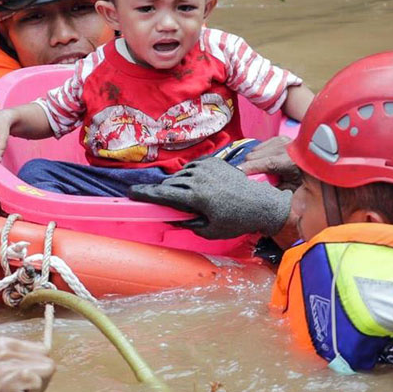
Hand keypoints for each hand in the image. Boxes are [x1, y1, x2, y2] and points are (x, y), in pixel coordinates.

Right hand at [0, 337, 55, 391]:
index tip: (19, 379)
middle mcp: (1, 349)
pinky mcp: (5, 383)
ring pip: (46, 369)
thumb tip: (47, 349)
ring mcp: (1, 366)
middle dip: (39, 376)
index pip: (42, 349)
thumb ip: (19, 357)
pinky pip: (36, 381)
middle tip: (17, 388)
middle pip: (47, 359)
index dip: (37, 367)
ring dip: (36, 386)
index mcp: (0, 342)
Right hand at [128, 157, 292, 238]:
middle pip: (169, 183)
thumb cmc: (236, 221)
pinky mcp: (214, 161)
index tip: (131, 193)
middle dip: (163, 192)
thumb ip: (187, 223)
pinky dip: (189, 175)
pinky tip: (196, 185)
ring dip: (178, 184)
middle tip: (164, 202)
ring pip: (180, 174)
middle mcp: (199, 178)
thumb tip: (172, 218)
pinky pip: (192, 167)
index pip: (163, 193)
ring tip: (187, 196)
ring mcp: (207, 167)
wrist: (261, 203)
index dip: (145, 193)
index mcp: (196, 196)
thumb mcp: (209, 230)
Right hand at [236, 136, 299, 187]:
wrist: (317, 160)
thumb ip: (274, 189)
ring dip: (253, 161)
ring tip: (260, 170)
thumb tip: (259, 190)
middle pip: (252, 156)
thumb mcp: (291, 188)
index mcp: (286, 161)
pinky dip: (258, 154)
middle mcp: (282, 148)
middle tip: (251, 177)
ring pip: (253, 150)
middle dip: (248, 167)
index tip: (237, 175)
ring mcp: (280, 140)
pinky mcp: (278, 137)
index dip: (246, 170)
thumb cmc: (305, 176)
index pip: (259, 163)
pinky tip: (265, 161)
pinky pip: (259, 146)